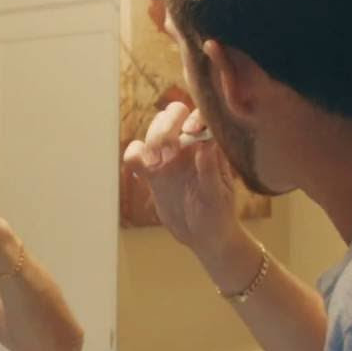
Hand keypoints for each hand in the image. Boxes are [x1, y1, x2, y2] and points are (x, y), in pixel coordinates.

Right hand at [122, 102, 240, 256]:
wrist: (203, 235)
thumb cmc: (218, 214)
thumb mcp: (218, 195)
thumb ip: (210, 169)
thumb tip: (207, 142)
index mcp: (208, 146)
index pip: (200, 116)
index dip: (193, 116)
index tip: (190, 131)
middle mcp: (188, 146)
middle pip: (172, 115)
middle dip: (165, 128)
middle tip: (167, 155)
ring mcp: (168, 157)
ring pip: (153, 131)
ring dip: (150, 142)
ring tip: (156, 165)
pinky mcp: (151, 172)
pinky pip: (135, 154)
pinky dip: (133, 156)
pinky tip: (143, 174)